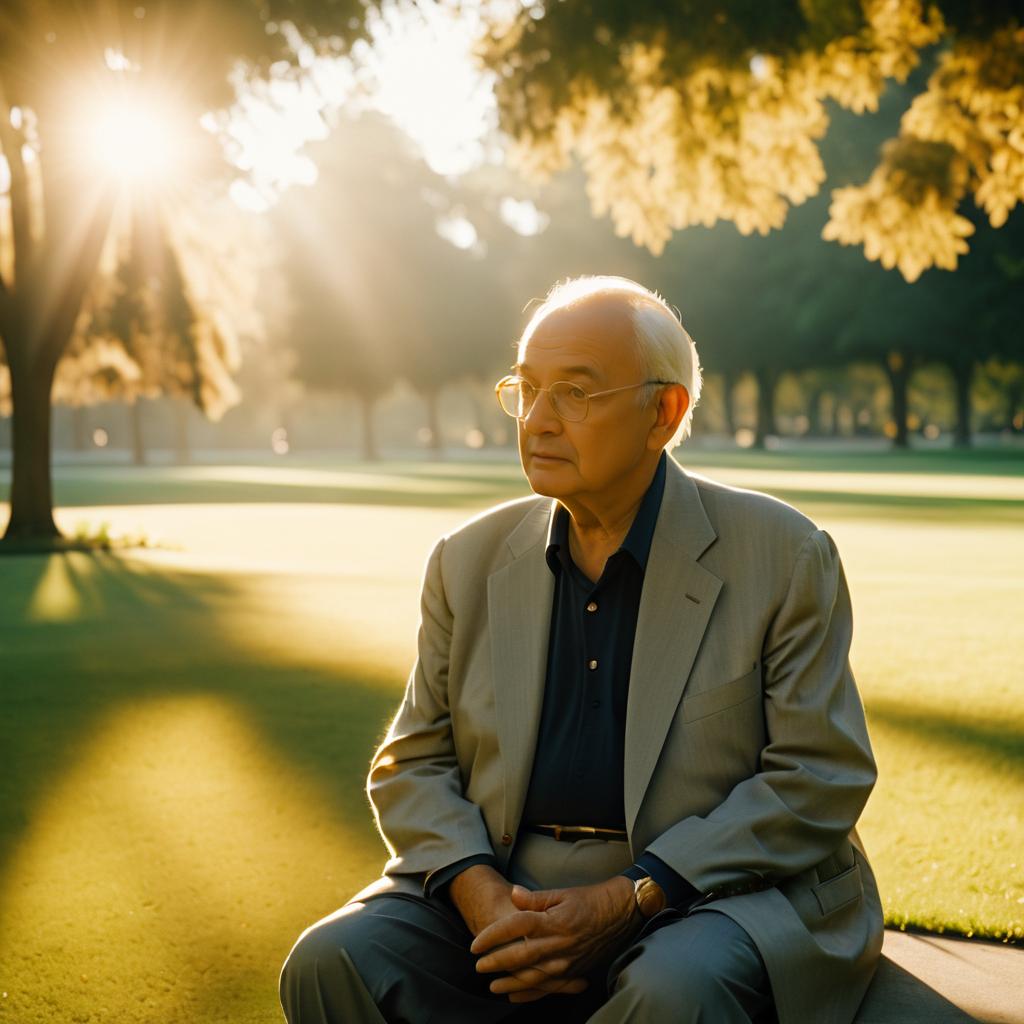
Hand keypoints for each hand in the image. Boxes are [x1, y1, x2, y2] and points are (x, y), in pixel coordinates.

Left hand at [447, 865, 587, 1001]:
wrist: (617, 915)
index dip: (494, 935)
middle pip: (521, 956)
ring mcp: (566, 962)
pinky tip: (514, 996)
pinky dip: (530, 994)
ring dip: (510, 982)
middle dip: (496, 962)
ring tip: (491, 985)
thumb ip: (535, 898)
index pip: (517, 926)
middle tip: (478, 965)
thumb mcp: (561, 893)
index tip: (477, 942)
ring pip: (532, 977)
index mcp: (553, 921)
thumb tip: (513, 894)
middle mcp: (558, 944)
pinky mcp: (573, 972)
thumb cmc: (587, 900)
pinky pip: (549, 988)